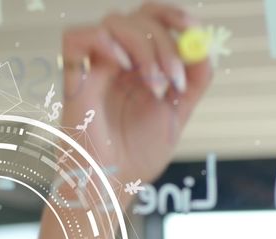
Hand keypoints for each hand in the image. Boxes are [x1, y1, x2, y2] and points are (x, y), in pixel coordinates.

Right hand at [60, 2, 212, 203]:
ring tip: (154, 85)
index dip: (172, 15)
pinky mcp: (73, 80)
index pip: (150, 17)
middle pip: (136, 16)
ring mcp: (93, 68)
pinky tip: (125, 68)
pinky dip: (104, 42)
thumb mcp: (179, 113)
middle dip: (164, 41)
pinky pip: (76, 38)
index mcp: (138, 64)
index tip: (192, 28)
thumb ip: (194, 80)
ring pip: (113, 22)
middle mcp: (115, 61)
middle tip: (174, 77)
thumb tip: (202, 47)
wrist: (114, 184)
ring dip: (144, 47)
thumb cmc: (137, 155)